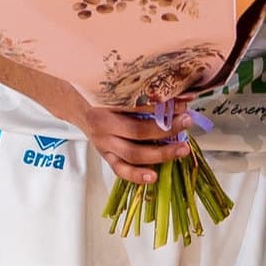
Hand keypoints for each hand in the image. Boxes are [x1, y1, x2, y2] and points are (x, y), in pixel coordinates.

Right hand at [64, 95, 192, 185]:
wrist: (79, 106)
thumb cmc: (103, 95)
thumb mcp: (120, 89)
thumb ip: (146, 93)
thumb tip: (182, 97)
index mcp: (107, 105)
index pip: (138, 107)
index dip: (162, 106)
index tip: (182, 104)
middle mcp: (104, 126)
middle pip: (138, 132)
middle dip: (166, 129)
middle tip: (186, 122)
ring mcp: (105, 144)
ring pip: (133, 154)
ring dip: (160, 154)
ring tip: (181, 150)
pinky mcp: (106, 156)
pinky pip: (121, 170)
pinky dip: (138, 175)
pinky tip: (154, 176)